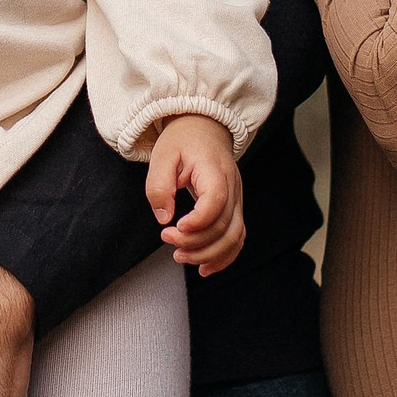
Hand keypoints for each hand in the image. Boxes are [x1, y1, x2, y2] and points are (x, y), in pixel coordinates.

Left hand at [146, 113, 245, 275]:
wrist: (204, 127)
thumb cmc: (182, 140)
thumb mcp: (162, 155)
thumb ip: (159, 186)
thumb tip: (164, 218)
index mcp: (215, 170)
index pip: (215, 202)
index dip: (197, 222)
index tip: (173, 228)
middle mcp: (232, 186)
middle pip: (224, 226)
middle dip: (195, 243)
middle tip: (167, 241)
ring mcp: (237, 198)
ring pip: (234, 236)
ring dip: (209, 255)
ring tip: (180, 257)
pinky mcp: (235, 207)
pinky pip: (237, 237)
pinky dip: (224, 257)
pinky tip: (205, 268)